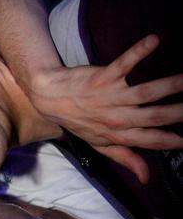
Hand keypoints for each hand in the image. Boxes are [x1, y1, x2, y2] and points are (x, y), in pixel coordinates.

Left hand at [33, 35, 182, 182]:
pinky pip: (123, 64)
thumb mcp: (99, 144)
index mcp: (118, 135)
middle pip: (154, 116)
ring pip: (144, 92)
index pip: (150, 140)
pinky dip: (138, 51)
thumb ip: (125, 158)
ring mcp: (110, 96)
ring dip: (168, 85)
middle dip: (178, 113)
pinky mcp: (103, 76)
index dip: (171, 141)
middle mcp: (117, 117)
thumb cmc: (78, 121)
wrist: (49, 97)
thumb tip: (146, 178)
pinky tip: (154, 40)